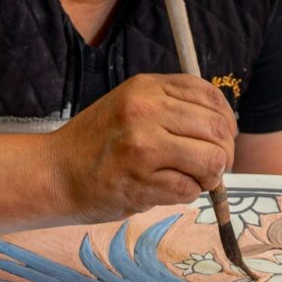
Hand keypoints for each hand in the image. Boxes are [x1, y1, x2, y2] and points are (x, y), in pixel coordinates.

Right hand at [50, 74, 236, 221]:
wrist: (55, 173)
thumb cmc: (97, 143)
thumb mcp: (131, 105)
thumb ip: (172, 106)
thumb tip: (222, 126)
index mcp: (147, 88)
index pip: (210, 97)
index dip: (227, 121)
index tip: (223, 137)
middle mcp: (146, 112)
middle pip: (217, 130)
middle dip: (224, 153)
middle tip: (213, 167)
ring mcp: (143, 147)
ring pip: (211, 160)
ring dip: (210, 177)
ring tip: (193, 179)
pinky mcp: (140, 182)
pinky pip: (189, 189)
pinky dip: (187, 194)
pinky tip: (168, 190)